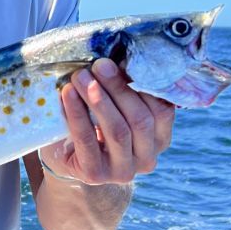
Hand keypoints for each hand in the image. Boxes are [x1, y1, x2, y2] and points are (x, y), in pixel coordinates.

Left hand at [40, 58, 174, 184]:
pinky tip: (67, 94)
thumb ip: (124, 89)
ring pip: (118, 130)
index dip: (145, 84)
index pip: (163, 111)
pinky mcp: (95, 174)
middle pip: (140, 119)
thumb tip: (120, 55)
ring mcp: (123, 171)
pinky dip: (76, 113)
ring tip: (80, 76)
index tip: (124, 60)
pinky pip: (87, 139)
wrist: (68, 160)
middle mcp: (147, 158)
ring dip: (98, 99)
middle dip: (119, 88)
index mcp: (160, 139)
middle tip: (99, 65)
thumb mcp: (116, 108)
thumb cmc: (96, 124)